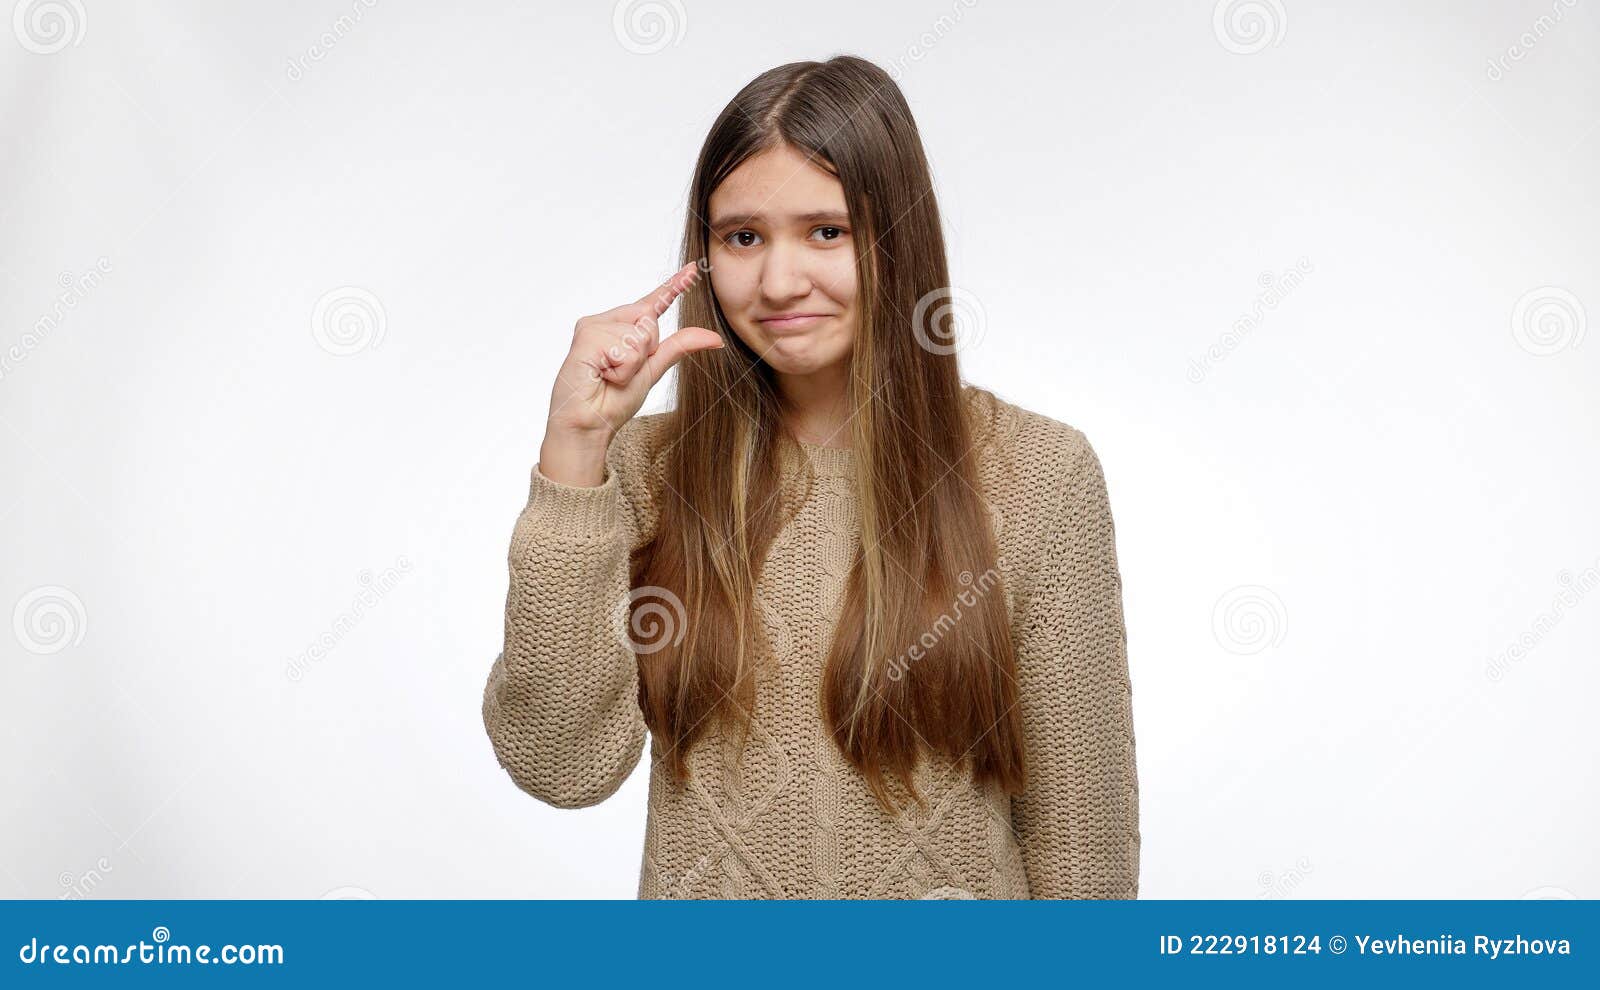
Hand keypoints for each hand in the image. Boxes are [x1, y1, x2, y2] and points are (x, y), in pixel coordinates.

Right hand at [540, 263, 723, 483]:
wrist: (589, 425)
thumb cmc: (613, 401)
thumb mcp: (653, 369)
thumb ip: (678, 348)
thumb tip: (715, 337)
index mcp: (622, 327)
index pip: (653, 302)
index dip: (674, 285)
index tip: (695, 268)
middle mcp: (606, 321)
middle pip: (649, 319)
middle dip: (645, 351)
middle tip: (620, 372)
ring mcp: (593, 326)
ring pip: (638, 334)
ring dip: (631, 365)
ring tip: (608, 375)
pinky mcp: (586, 336)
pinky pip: (624, 348)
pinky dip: (620, 369)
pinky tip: (600, 375)